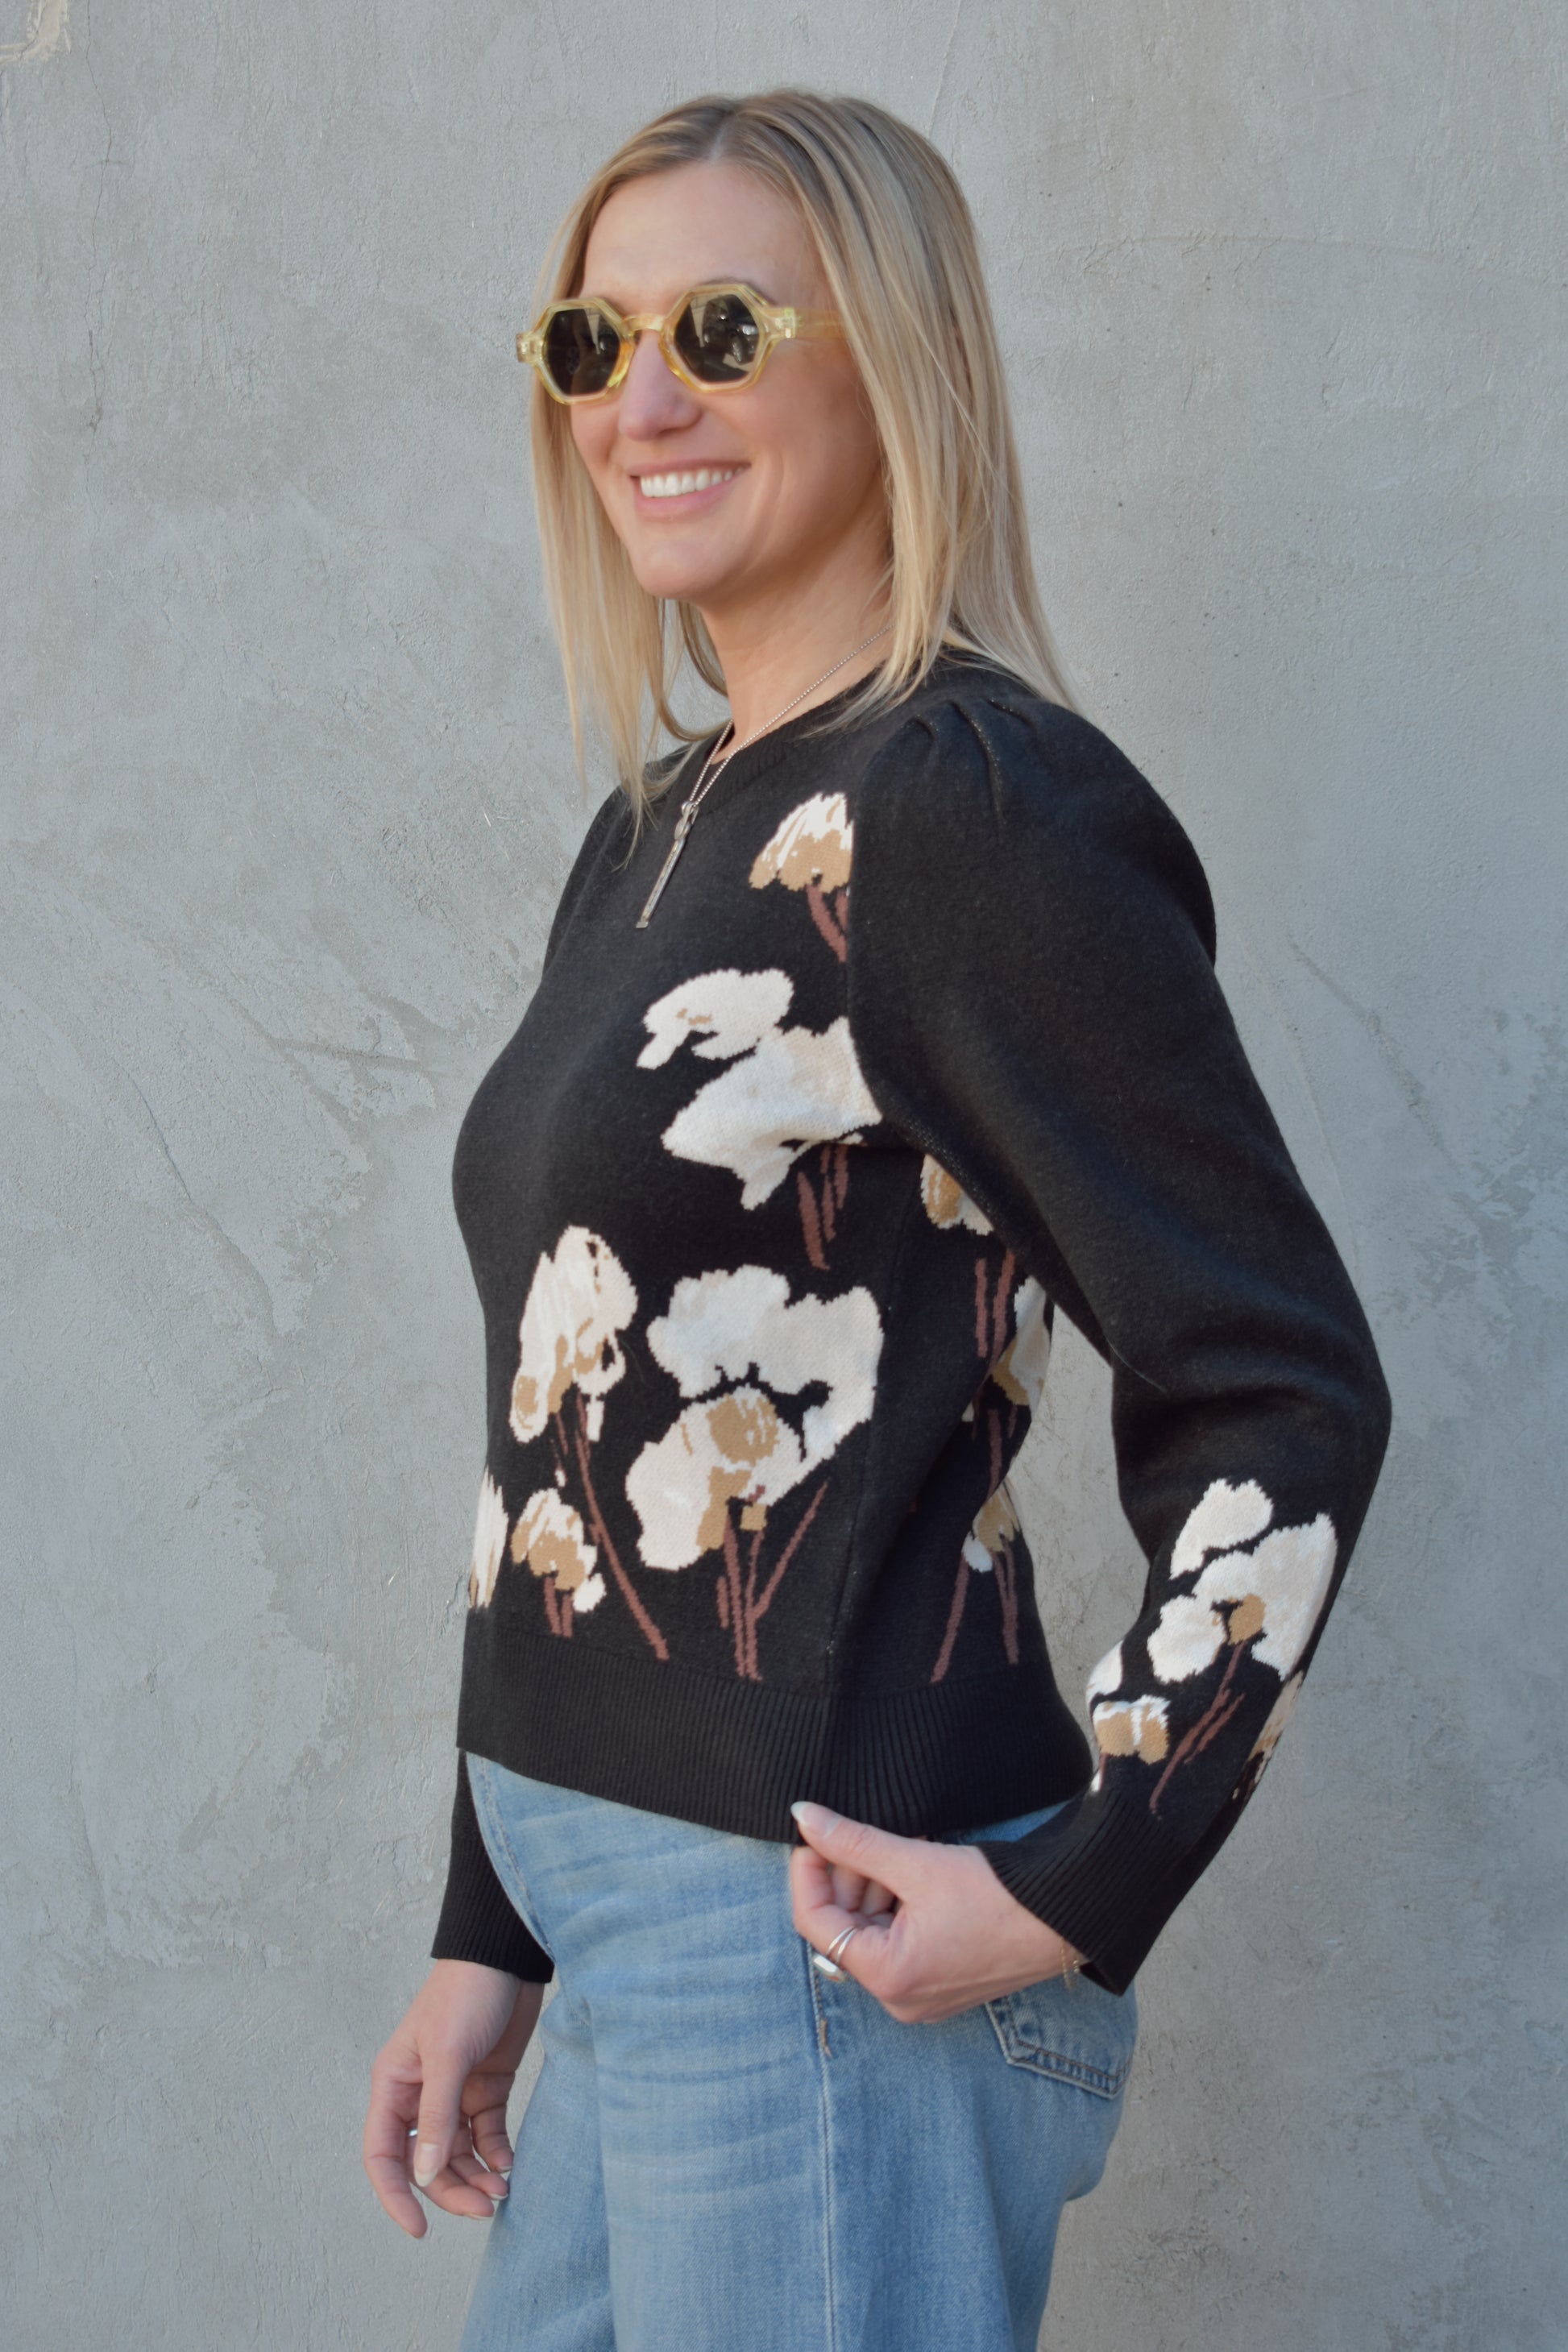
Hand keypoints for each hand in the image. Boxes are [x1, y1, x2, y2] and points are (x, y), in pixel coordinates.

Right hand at [363, 1960, 544, 2237]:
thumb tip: (426, 2176)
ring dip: (477, 2176)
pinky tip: (510, 2161)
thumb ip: (437, 2116)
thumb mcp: (448, 2054)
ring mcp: (455, 2093)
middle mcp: (420, 2095)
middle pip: (427, 2163)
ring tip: (503, 2190)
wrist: (507, 1958)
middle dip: (452, 2190)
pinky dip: (497, 2152)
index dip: (396, 2196)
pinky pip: (487, 2134)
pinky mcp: (487, 2087)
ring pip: (459, 2154)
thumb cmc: (466, 1995)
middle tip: (486, 2208)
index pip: (384, 2155)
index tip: (419, 2230)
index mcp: (394, 2086)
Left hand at [789, 1802, 1081, 2023]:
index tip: (815, 1834)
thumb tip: (802, 1816)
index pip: (816, 1922)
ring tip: (905, 1851)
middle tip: (868, 1838)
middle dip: (848, 1878)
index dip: (809, 1872)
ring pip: (871, 1932)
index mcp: (889, 1978)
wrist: (1067, 1914)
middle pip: (844, 1929)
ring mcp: (922, 1996)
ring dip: (875, 1887)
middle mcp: (900, 1999)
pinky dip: (898, 1905)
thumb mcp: (916, 1863)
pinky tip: (919, 1871)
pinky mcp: (941, 1984)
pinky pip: (898, 1942)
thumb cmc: (998, 1895)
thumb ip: (853, 1841)